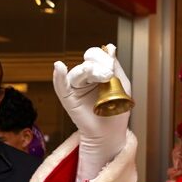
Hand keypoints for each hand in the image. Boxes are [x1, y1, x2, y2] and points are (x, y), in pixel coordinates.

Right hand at [53, 44, 131, 181]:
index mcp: (98, 74)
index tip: (110, 60)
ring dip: (85, 71)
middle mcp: (85, 79)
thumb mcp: (121, 85)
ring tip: (93, 74)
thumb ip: (114, 66)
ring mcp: (76, 88)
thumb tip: (110, 48)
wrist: (110, 133)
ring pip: (77, 73)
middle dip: (96, 66)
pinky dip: (59, 76)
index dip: (102, 57)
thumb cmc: (117, 110)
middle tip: (106, 74)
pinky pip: (61, 85)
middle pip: (87, 65)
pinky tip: (59, 67)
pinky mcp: (68, 98)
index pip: (96, 58)